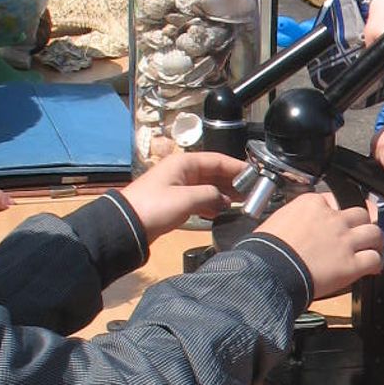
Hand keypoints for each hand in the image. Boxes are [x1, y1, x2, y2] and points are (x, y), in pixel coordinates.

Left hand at [121, 150, 246, 241]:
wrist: (128, 225)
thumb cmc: (156, 206)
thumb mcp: (188, 199)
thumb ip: (212, 196)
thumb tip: (226, 200)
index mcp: (185, 163)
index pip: (218, 160)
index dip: (237, 166)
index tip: (255, 174)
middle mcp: (183, 171)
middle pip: (214, 173)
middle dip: (233, 181)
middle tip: (253, 190)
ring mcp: (179, 187)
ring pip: (208, 187)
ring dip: (225, 194)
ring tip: (244, 202)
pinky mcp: (176, 202)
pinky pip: (200, 199)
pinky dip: (213, 204)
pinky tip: (223, 211)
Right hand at [257, 189, 383, 298]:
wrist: (267, 271)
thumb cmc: (265, 250)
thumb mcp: (278, 220)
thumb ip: (295, 218)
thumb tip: (298, 228)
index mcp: (312, 204)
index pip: (335, 200)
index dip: (338, 214)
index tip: (337, 223)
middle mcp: (333, 218)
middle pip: (360, 214)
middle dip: (361, 225)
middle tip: (359, 235)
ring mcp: (344, 240)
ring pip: (374, 233)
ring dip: (375, 242)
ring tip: (372, 249)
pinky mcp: (351, 264)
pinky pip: (375, 259)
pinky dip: (376, 264)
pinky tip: (372, 269)